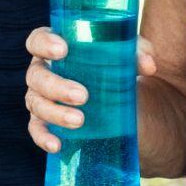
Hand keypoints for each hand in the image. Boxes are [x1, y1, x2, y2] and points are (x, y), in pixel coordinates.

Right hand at [23, 26, 156, 154]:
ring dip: (55, 113)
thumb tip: (149, 65)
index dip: (44, 44)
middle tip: (82, 95)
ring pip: (36, 104)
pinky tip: (56, 145)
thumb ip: (137, 53)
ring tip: (80, 120)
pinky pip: (36, 130)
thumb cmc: (113, 67)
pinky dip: (43, 137)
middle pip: (36, 76)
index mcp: (55, 47)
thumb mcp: (126, 56)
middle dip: (56, 86)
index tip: (62, 50)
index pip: (38, 40)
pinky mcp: (45, 122)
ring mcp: (41, 98)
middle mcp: (42, 71)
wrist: (118, 102)